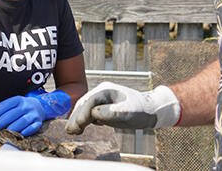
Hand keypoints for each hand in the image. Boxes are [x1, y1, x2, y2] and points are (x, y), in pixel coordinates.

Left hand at [0, 89, 71, 136]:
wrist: (39, 106)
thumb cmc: (21, 106)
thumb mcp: (12, 103)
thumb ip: (1, 107)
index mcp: (18, 100)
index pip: (8, 104)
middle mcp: (26, 106)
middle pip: (14, 113)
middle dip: (4, 120)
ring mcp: (33, 114)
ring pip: (23, 121)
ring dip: (14, 127)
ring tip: (6, 131)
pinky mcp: (38, 122)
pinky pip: (33, 127)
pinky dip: (27, 131)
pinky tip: (20, 133)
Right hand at [65, 82, 180, 134]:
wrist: (151, 110)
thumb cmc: (141, 110)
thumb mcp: (128, 112)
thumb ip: (110, 112)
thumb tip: (93, 114)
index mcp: (106, 90)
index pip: (90, 101)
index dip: (82, 113)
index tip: (79, 124)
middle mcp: (101, 93)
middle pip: (84, 104)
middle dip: (76, 117)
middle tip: (70, 130)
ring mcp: (101, 100)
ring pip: (84, 109)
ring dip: (77, 120)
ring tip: (71, 131)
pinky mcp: (102, 108)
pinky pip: (88, 113)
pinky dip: (83, 120)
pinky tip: (79, 128)